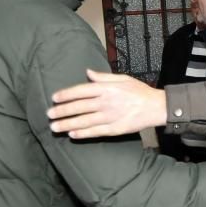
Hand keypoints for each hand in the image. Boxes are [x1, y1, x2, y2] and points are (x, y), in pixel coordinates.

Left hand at [48, 69, 166, 137]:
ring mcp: (110, 116)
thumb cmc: (139, 91)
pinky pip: (95, 132)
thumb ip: (102, 77)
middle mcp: (106, 102)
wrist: (156, 106)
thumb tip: (87, 72)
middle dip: (62, 111)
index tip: (54, 98)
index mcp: (106, 88)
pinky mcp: (115, 129)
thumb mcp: (122, 78)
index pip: (81, 91)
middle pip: (79, 107)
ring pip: (84, 121)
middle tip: (49, 114)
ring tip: (55, 127)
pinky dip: (82, 133)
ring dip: (67, 124)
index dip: (66, 95)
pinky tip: (72, 134)